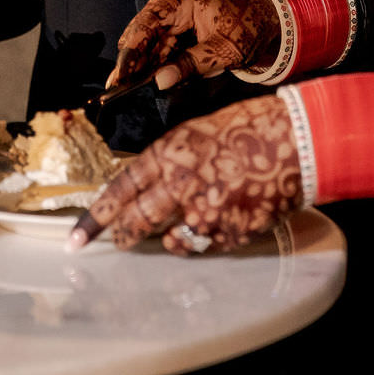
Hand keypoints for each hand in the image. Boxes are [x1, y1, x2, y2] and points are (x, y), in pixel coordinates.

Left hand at [70, 97, 301, 253]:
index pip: (120, 191)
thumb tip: (150, 187)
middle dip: (120, 237)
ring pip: (173, 242)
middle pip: (137, 222)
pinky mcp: (230, 234)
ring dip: (173, 239)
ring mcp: (206, 214)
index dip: (96, 218)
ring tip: (187, 224)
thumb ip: (171, 162)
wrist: (297, 140)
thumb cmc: (249, 128)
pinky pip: (208, 246)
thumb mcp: (197, 134)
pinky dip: (210, 238)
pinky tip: (226, 218)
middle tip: (113, 244)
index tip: (77, 238)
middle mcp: (181, 186)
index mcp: (169, 155)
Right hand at [109, 0, 279, 92]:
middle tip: (118, 90)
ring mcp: (172, 16)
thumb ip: (192, 65)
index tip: (120, 76)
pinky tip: (153, 82)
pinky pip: (161, 49)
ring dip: (143, 67)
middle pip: (142, 36)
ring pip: (149, 45)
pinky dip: (158, 66)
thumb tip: (160, 82)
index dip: (130, 53)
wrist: (267, 17)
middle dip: (132, 63)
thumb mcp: (224, 50)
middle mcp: (170, 3)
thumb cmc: (248, 26)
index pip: (145, 25)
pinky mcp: (177, 29)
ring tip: (130, 90)